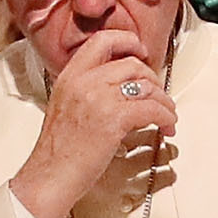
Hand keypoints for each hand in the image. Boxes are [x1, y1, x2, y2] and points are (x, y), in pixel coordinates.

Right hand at [9, 25, 174, 217]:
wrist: (49, 177)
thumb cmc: (58, 151)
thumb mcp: (66, 106)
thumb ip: (88, 89)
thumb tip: (122, 86)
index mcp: (70, 75)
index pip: (103, 40)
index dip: (129, 42)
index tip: (142, 52)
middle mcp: (84, 81)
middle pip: (133, 65)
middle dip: (153, 80)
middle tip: (158, 95)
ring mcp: (99, 99)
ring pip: (148, 86)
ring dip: (165, 101)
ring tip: (167, 116)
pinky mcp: (114, 119)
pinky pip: (153, 109)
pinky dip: (166, 117)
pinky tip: (166, 127)